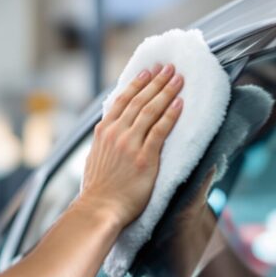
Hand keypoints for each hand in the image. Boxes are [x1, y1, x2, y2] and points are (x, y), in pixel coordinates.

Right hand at [78, 63, 183, 226]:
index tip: (148, 71)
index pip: (122, 100)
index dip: (137, 84)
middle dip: (156, 82)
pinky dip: (170, 115)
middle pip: (139, 100)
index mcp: (103, 132)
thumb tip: (110, 132)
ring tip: (179, 79)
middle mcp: (116, 133)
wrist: (99, 208)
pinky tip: (180, 103)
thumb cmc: (98, 189)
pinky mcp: (144, 157)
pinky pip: (160, 130)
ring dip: (166, 92)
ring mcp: (129, 144)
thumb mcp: (95, 158)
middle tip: (169, 68)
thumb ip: (105, 142)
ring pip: (150, 110)